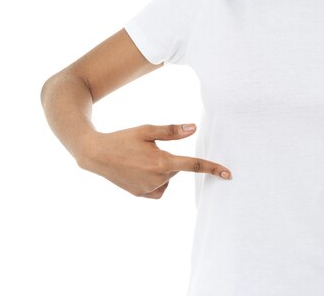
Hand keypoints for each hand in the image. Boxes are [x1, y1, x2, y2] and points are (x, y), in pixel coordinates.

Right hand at [77, 123, 231, 198]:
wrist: (95, 154)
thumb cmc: (123, 139)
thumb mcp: (147, 130)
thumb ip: (172, 131)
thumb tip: (194, 128)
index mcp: (162, 162)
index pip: (194, 165)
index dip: (212, 168)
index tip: (227, 173)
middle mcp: (157, 179)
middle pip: (176, 168)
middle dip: (168, 159)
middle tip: (147, 150)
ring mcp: (148, 189)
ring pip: (168, 179)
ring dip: (161, 170)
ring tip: (139, 160)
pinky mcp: (140, 195)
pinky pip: (158, 189)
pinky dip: (155, 181)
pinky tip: (140, 172)